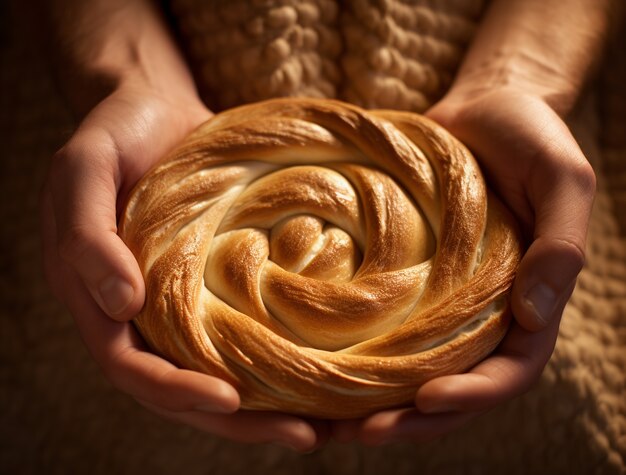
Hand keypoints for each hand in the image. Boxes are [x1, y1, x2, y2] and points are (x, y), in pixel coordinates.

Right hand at [40, 80, 327, 450]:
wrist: (154, 105)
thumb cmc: (115, 133)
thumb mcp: (85, 169)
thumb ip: (87, 236)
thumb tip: (119, 306)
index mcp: (101, 301)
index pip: (133, 368)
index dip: (175, 392)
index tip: (230, 399)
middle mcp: (145, 314)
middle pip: (186, 387)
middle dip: (240, 420)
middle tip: (303, 436)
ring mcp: (186, 301)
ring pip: (223, 368)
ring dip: (269, 405)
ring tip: (327, 425)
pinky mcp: (221, 282)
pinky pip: (247, 329)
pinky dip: (280, 357)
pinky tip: (322, 369)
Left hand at [332, 87, 594, 444]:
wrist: (480, 109)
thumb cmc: (527, 137)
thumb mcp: (562, 179)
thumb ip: (560, 244)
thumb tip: (536, 317)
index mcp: (525, 302)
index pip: (507, 371)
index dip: (472, 395)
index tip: (427, 399)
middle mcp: (478, 311)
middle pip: (450, 386)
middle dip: (411, 418)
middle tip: (363, 433)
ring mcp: (436, 298)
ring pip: (408, 368)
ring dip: (373, 402)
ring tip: (325, 423)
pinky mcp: (401, 278)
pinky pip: (378, 325)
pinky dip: (352, 354)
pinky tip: (313, 368)